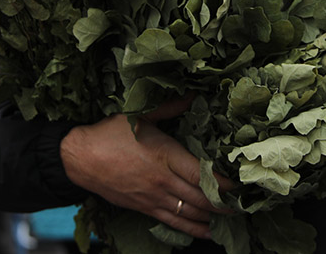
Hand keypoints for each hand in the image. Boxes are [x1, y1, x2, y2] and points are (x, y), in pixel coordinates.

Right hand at [61, 98, 231, 239]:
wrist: (80, 159)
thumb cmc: (110, 134)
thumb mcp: (140, 115)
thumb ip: (170, 107)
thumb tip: (192, 95)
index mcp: (165, 156)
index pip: (201, 174)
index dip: (224, 182)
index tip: (240, 185)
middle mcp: (163, 181)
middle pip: (201, 197)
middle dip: (225, 202)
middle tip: (244, 203)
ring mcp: (154, 197)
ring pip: (190, 212)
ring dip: (213, 217)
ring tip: (232, 217)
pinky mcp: (145, 208)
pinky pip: (173, 222)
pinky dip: (193, 228)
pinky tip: (207, 231)